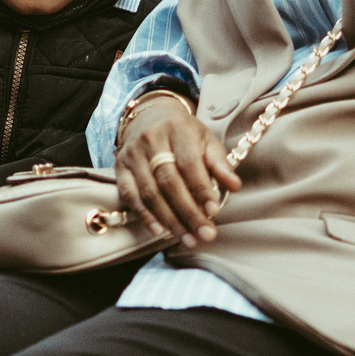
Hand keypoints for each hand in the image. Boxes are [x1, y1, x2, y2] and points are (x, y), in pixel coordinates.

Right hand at [117, 94, 239, 248]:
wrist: (150, 117)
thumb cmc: (184, 134)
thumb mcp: (205, 140)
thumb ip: (219, 163)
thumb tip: (234, 186)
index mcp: (177, 129)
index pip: (189, 163)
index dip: (201, 189)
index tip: (213, 212)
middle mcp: (151, 140)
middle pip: (169, 182)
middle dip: (188, 212)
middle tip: (204, 234)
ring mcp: (132, 154)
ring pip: (150, 192)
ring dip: (170, 220)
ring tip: (188, 238)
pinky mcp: (120, 168)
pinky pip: (130, 195)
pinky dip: (144, 215)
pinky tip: (159, 231)